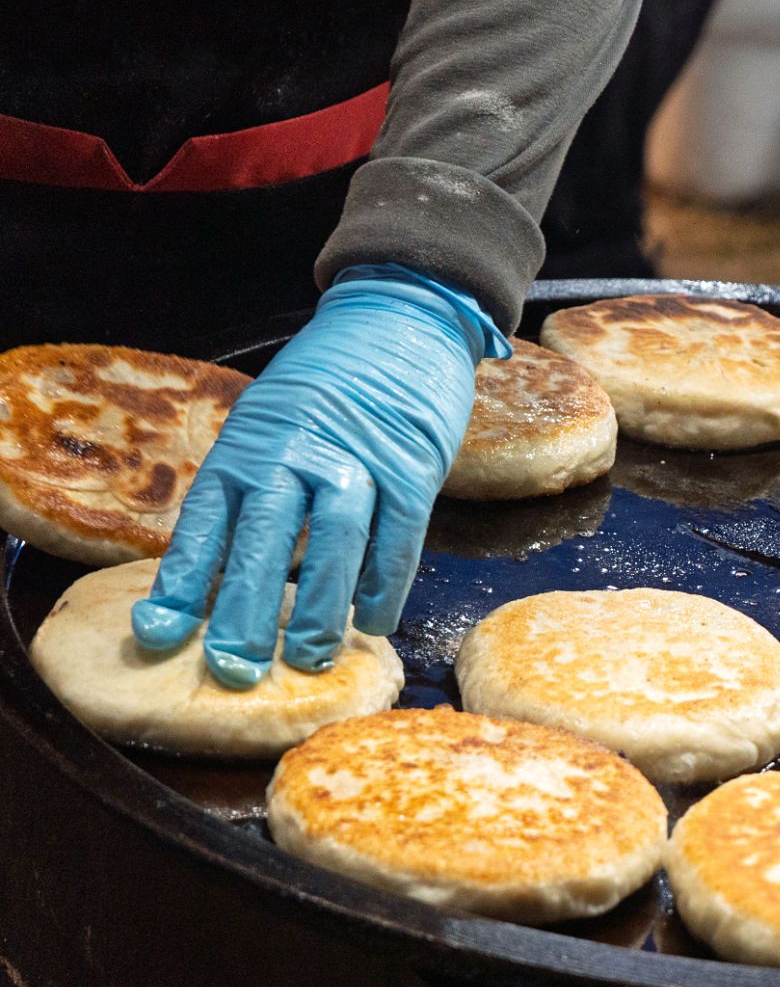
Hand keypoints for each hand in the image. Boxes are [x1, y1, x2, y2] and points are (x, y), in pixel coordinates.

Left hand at [131, 264, 508, 687]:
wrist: (401, 317)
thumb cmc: (334, 384)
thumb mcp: (274, 420)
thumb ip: (257, 483)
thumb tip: (232, 569)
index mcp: (249, 442)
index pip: (206, 521)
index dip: (183, 582)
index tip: (159, 634)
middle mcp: (295, 448)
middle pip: (264, 538)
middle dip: (246, 610)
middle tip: (234, 669)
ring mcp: (357, 455)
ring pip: (333, 540)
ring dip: (319, 606)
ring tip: (307, 659)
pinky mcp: (413, 463)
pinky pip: (399, 535)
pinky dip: (385, 583)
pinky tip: (374, 621)